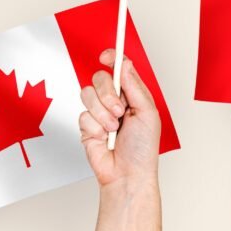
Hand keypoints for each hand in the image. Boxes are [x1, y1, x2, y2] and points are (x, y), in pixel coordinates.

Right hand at [79, 49, 161, 187]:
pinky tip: (104, 138)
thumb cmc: (143, 148)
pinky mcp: (86, 126)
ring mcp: (99, 113)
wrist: (128, 174)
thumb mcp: (147, 112)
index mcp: (132, 95)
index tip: (107, 55)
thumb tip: (124, 64)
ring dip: (103, 113)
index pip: (119, 69)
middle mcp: (114, 101)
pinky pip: (83, 115)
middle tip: (120, 110)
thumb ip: (134, 86)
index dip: (112, 58)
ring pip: (87, 94)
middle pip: (100, 78)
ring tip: (114, 128)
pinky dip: (95, 127)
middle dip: (108, 93)